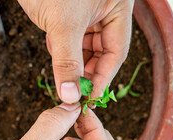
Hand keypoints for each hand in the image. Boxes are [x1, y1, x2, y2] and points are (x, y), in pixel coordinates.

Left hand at [18, 0, 133, 102]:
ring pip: (84, 50)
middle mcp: (105, 13)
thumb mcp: (63, 25)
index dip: (102, 77)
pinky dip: (61, 52)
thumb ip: (67, 61)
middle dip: (87, 73)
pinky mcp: (68, 18)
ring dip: (73, 64)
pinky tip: (55, 54)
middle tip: (74, 92)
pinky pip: (69, 42)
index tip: (89, 97)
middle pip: (102, 53)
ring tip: (64, 76)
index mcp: (117, 9)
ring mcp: (87, 16)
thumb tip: (70, 95)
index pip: (116, 51)